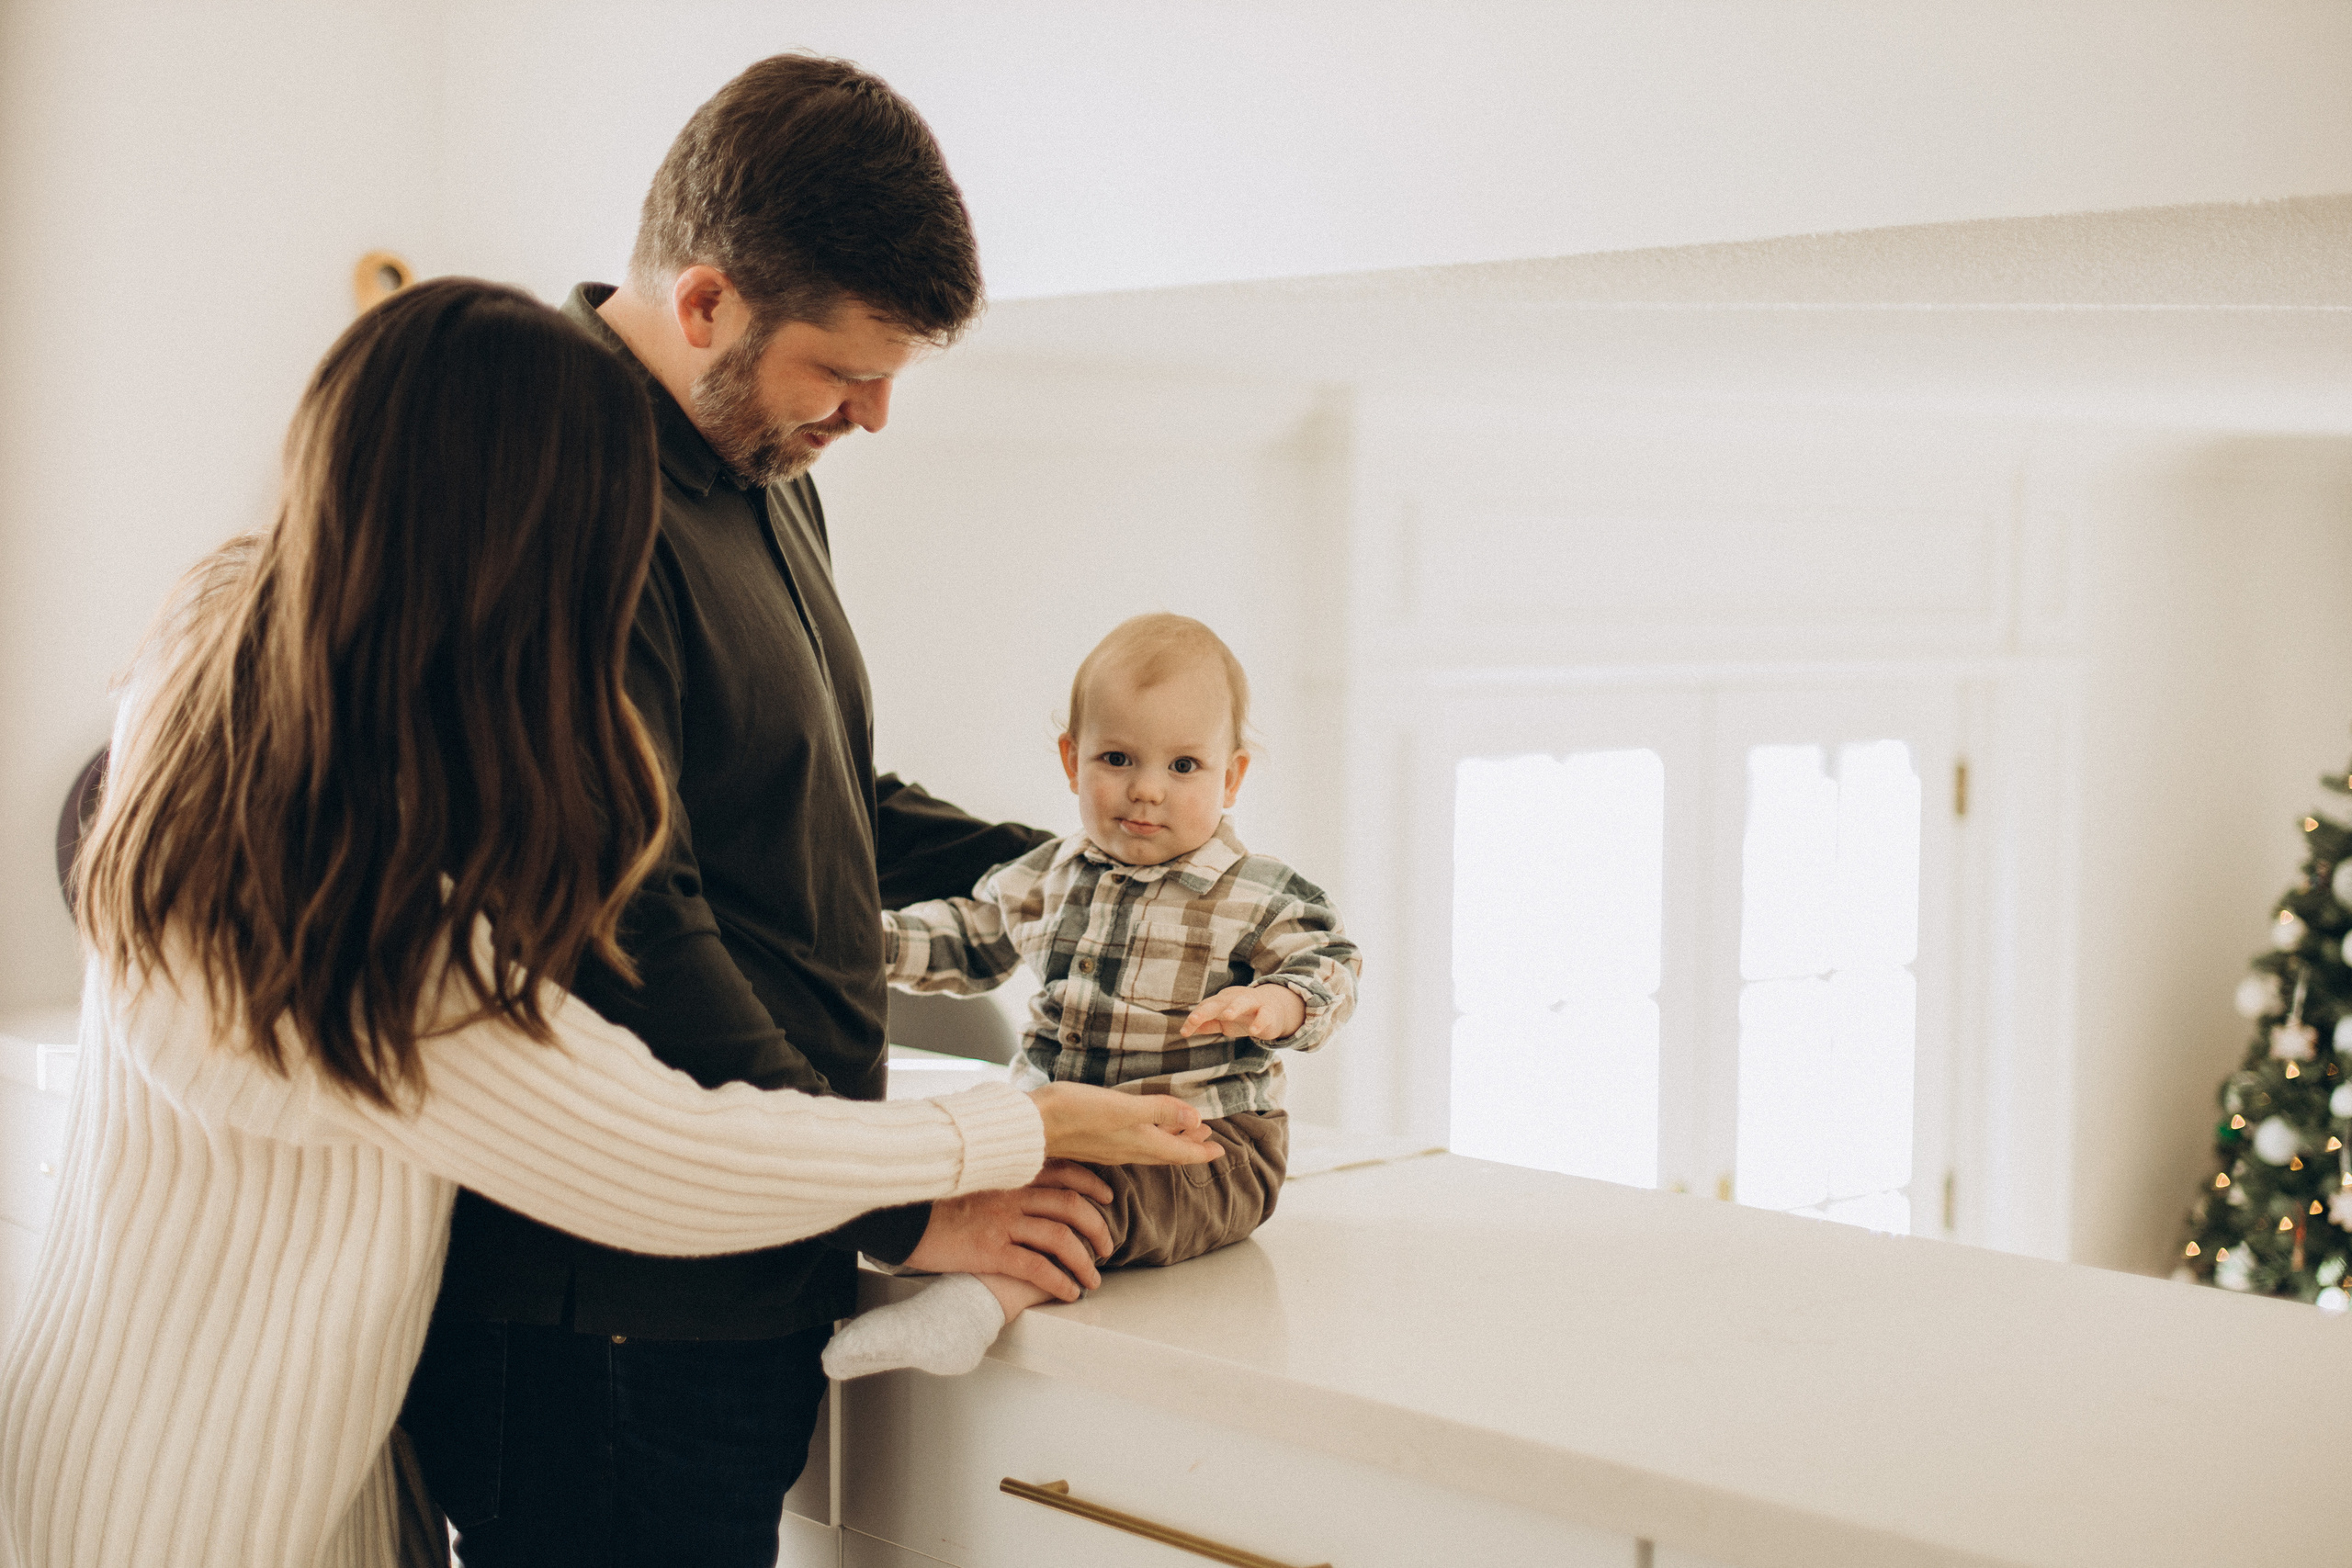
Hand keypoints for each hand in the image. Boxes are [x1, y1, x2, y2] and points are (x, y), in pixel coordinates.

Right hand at [901, 1183, 1114, 1302]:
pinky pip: (1036, 1267)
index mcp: (1008, 1173)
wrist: (897, 1217)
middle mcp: (1010, 1194)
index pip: (1063, 1171)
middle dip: (1097, 1228)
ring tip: (1092, 1279)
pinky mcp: (989, 1252)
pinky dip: (1059, 1281)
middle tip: (1106, 1248)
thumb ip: (999, 1178)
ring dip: (1084, 1261)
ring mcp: (1001, 1223)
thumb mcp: (970, 1178)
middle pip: (1071, 1206)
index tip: (1106, 1196)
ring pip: (1060, 1238)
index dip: (1090, 1183)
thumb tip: (1020, 1184)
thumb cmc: (931, 1201)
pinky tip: (1068, 1293)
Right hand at [1028, 1083, 1218, 1166]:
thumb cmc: (1074, 1113)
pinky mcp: (1095, 1142)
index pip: (1180, 1151)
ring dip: (1170, 1139)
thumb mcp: (1123, 1107)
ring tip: (1184, 1130)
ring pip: (1150, 1148)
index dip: (1202, 1150)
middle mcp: (1127, 1150)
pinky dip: (1149, 1136)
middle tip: (1207, 1138)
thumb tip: (1196, 1118)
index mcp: (1139, 1142)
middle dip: (1189, 1144)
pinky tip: (1143, 1128)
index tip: (1220, 1149)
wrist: (1032, 1125)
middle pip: (1167, 1151)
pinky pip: (1132, 1144)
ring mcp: (1110, 1148)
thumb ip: (1159, 1110)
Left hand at [1182, 983, 1304, 1041]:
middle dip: (1206, 1010)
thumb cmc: (1243, 1016)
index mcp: (1222, 1001)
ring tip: (1227, 1015)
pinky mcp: (1269, 1012)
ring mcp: (1253, 1003)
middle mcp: (1235, 999)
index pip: (1205, 1008)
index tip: (1184, 1032)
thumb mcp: (1223, 1021)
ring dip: (1235, 1007)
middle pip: (1219, 1003)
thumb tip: (1185, 1030)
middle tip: (1193, 1019)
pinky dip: (1259, 1022)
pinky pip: (1264, 1015)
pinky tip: (1254, 1031)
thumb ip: (1207, 1024)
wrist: (1274, 1009)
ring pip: (1243, 1002)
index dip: (1194, 1019)